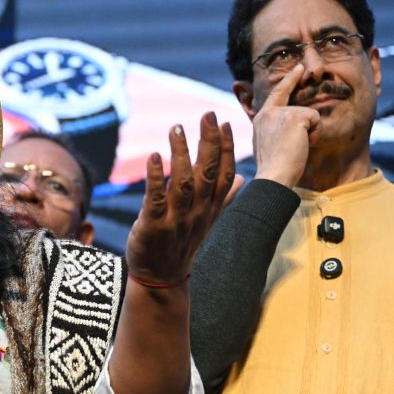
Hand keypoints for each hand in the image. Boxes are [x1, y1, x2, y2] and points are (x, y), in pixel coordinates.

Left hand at [125, 111, 240, 285]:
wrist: (160, 278)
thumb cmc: (181, 243)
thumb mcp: (206, 220)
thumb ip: (223, 198)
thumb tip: (240, 179)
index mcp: (211, 208)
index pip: (224, 174)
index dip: (226, 149)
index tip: (225, 123)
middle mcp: (198, 212)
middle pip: (207, 173)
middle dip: (209, 142)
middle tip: (208, 115)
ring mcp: (176, 219)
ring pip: (183, 182)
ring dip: (181, 153)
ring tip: (177, 127)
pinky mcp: (154, 226)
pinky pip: (156, 199)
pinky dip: (155, 177)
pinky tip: (154, 156)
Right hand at [252, 64, 319, 187]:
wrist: (273, 177)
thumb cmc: (274, 169)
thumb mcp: (270, 145)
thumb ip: (277, 131)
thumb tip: (294, 126)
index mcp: (260, 120)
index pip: (275, 96)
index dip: (287, 82)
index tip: (297, 69)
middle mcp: (267, 113)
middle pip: (289, 95)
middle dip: (295, 84)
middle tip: (301, 66)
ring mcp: (280, 113)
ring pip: (308, 113)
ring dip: (309, 131)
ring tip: (298, 147)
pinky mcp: (294, 117)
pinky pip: (315, 118)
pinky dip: (314, 133)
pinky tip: (303, 144)